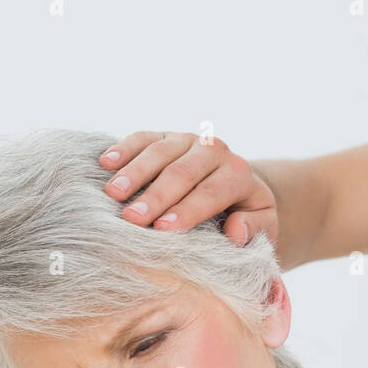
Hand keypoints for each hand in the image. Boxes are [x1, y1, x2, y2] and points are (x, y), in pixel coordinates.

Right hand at [97, 131, 274, 245]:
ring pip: (159, 152)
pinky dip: (123, 149)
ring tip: (112, 194)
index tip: (162, 229)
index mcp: (237, 174)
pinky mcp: (164, 136)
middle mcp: (213, 151)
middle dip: (155, 196)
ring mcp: (186, 141)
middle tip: (132, 218)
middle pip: (181, 172)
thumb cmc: (244, 215)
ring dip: (134, 173)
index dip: (187, 210)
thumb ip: (254, 229)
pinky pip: (142, 138)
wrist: (236, 187)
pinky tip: (105, 164)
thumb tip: (235, 230)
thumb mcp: (262, 226)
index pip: (210, 193)